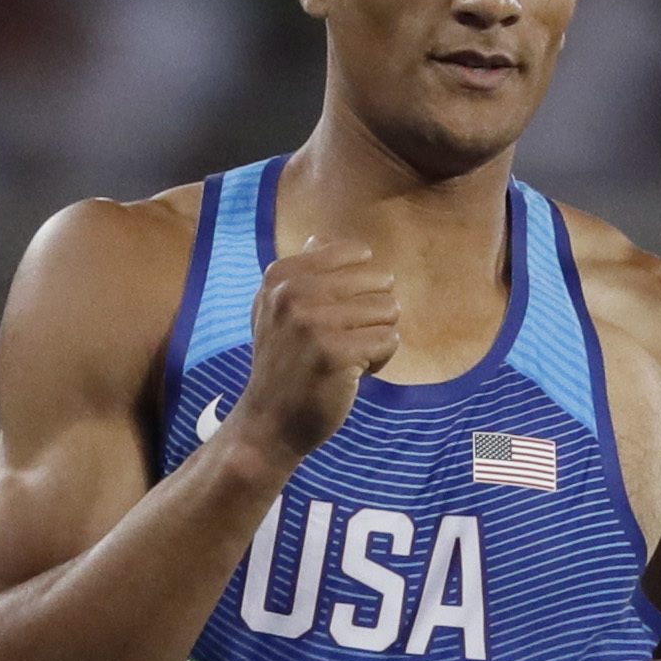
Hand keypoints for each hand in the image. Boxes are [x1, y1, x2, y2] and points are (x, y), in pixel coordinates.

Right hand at [227, 235, 402, 464]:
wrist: (270, 422)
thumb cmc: (283, 364)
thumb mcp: (275, 311)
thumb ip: (299, 273)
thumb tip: (318, 238)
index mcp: (281, 275)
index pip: (356, 255)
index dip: (360, 288)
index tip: (336, 313)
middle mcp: (293, 293)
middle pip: (378, 282)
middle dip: (372, 315)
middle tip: (344, 341)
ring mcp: (313, 323)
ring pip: (388, 311)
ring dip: (377, 339)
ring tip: (348, 358)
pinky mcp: (335, 354)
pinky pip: (389, 341)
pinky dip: (380, 360)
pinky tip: (354, 374)